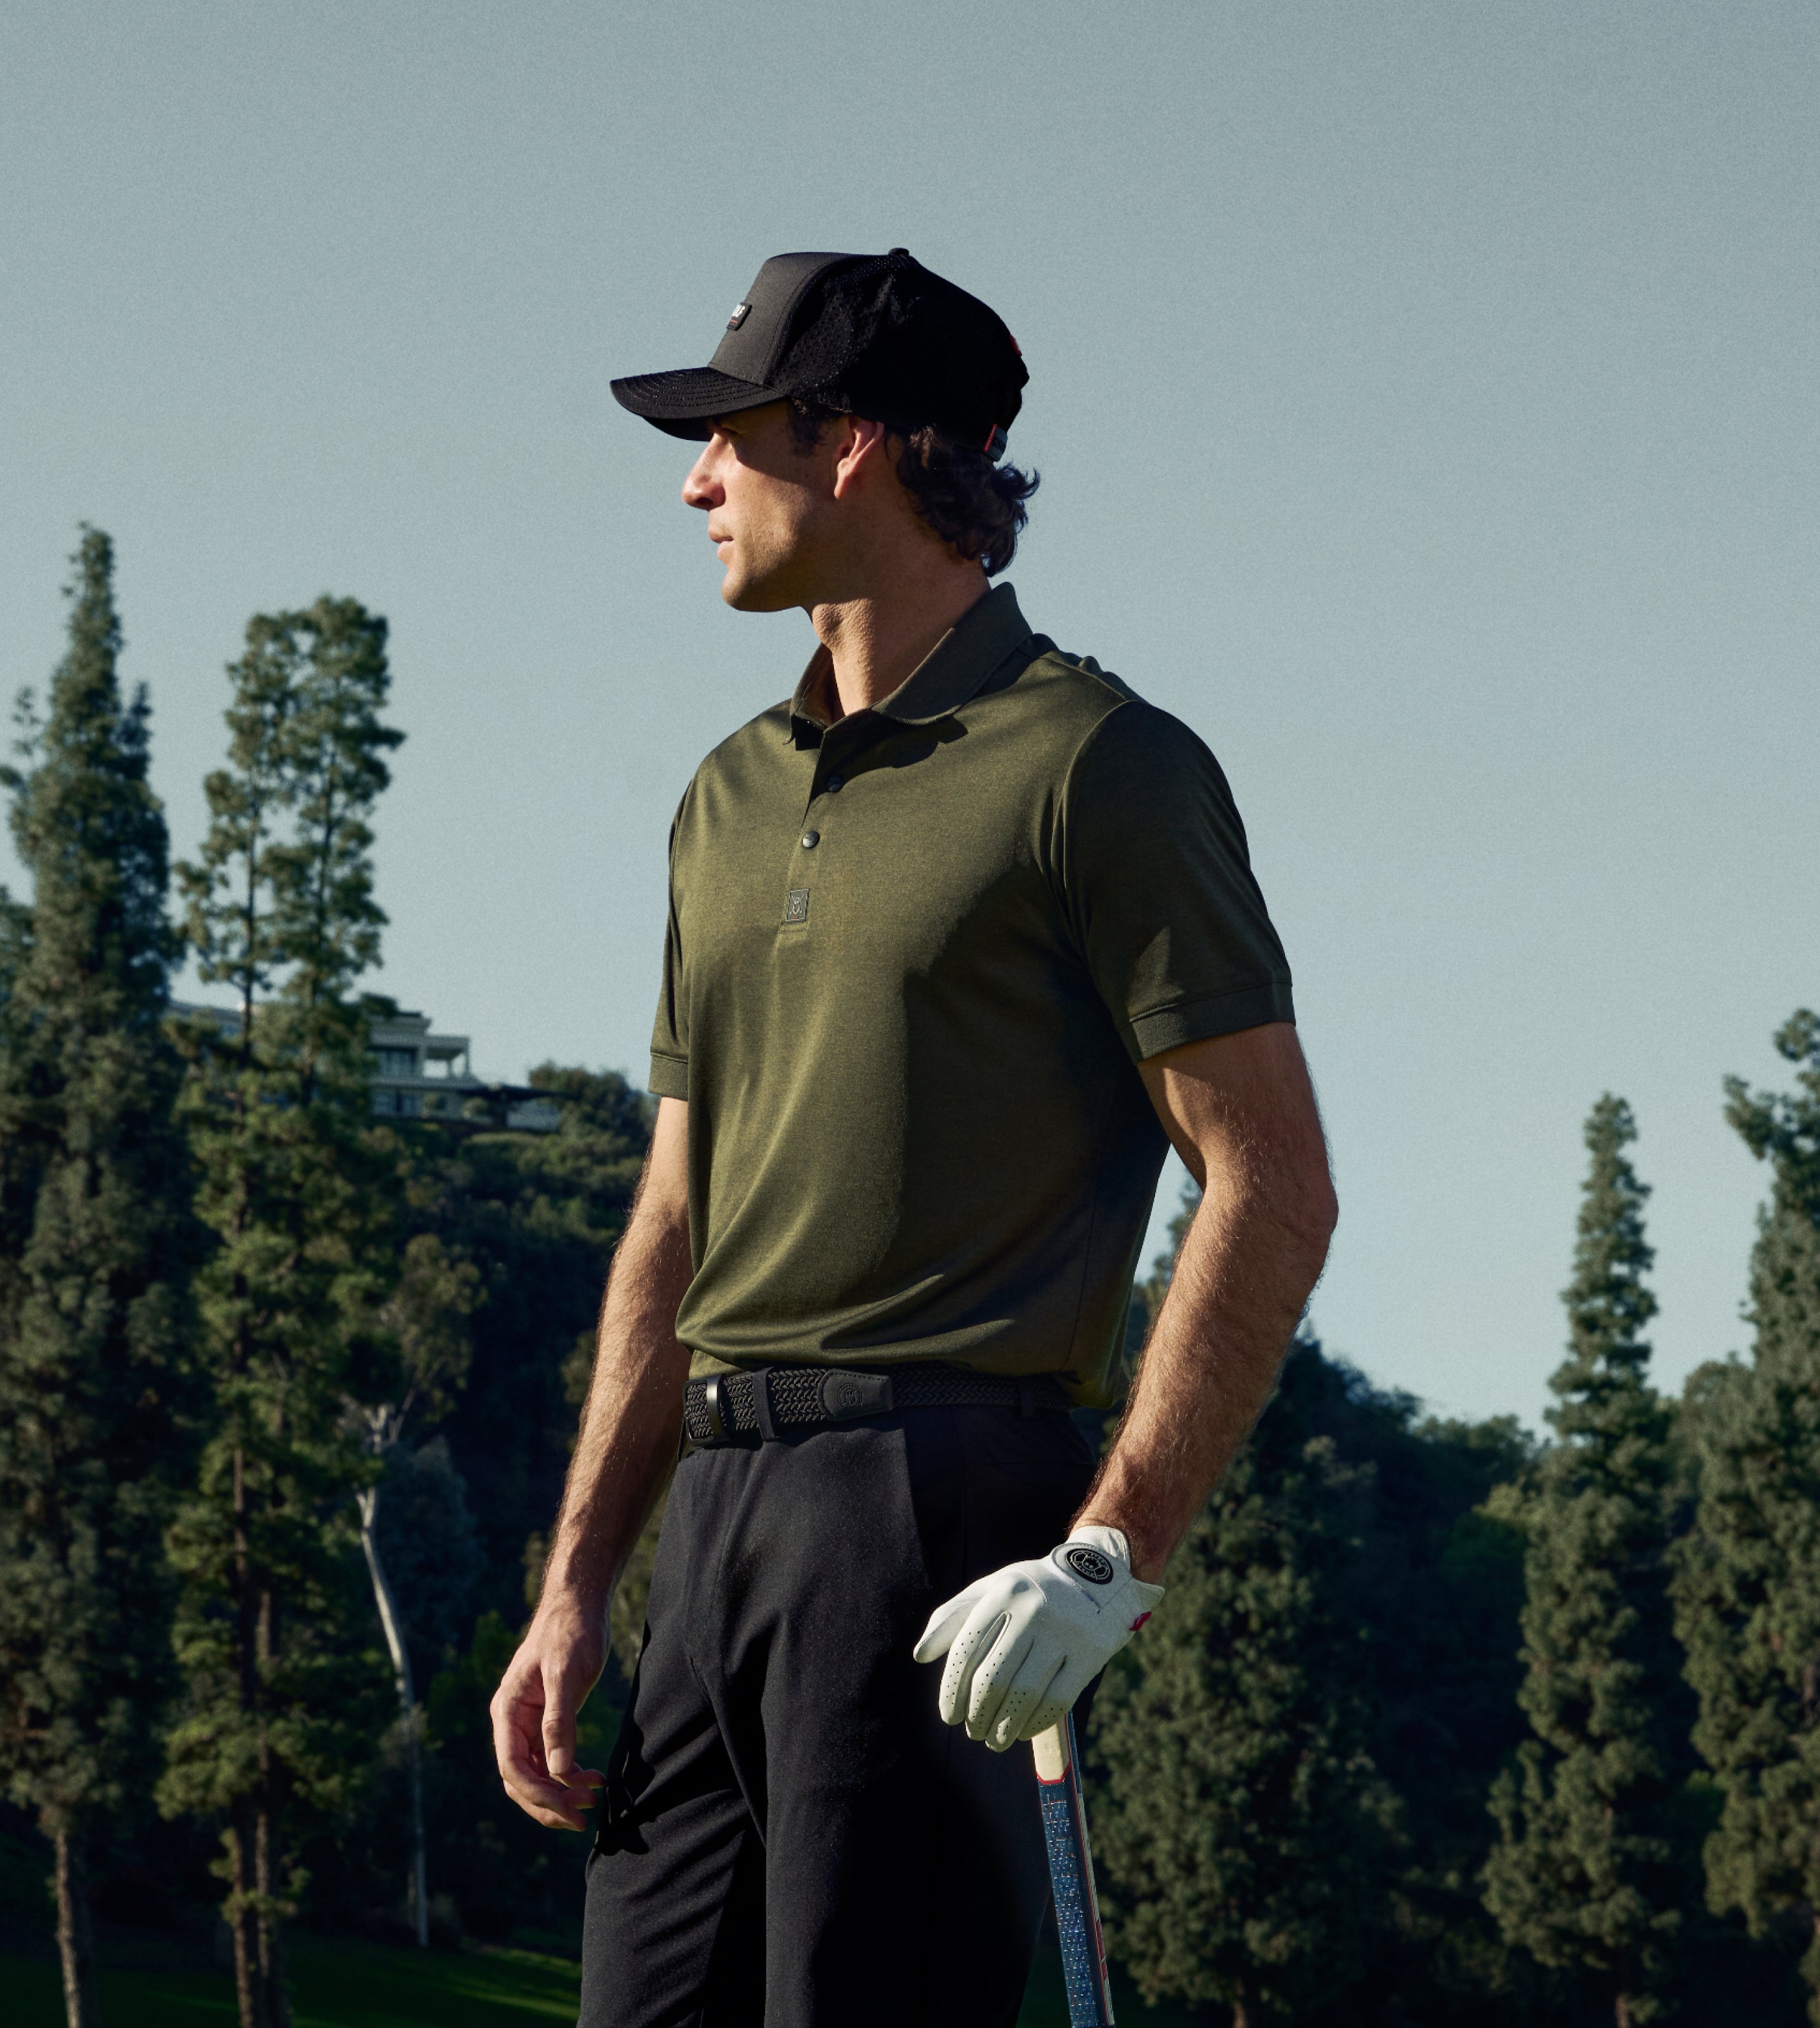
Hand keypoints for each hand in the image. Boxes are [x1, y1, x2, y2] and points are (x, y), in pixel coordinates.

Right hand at [489, 1594, 609, 1830]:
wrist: (578, 1606)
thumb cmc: (570, 1633)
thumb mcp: (566, 1674)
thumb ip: (560, 1722)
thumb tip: (559, 1772)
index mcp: (507, 1711)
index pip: (513, 1767)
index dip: (537, 1794)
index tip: (567, 1810)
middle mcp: (512, 1722)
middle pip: (520, 1779)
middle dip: (548, 1803)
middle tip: (583, 1819)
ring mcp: (528, 1724)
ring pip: (536, 1774)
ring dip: (561, 1793)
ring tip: (593, 1800)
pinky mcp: (546, 1722)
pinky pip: (550, 1761)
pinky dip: (569, 1776)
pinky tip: (592, 1779)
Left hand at [913, 1525, 1164, 1751]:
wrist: (1099, 1575)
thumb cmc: (1031, 1590)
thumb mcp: (991, 1589)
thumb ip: (952, 1617)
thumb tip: (920, 1655)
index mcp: (1003, 1592)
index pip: (966, 1651)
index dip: (951, 1690)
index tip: (949, 1716)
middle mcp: (1032, 1610)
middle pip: (993, 1678)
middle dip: (977, 1714)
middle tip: (972, 1731)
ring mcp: (1064, 1632)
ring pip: (1024, 1694)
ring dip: (1003, 1727)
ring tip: (993, 1740)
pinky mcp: (1089, 1654)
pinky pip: (1057, 1701)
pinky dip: (1034, 1724)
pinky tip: (1022, 1732)